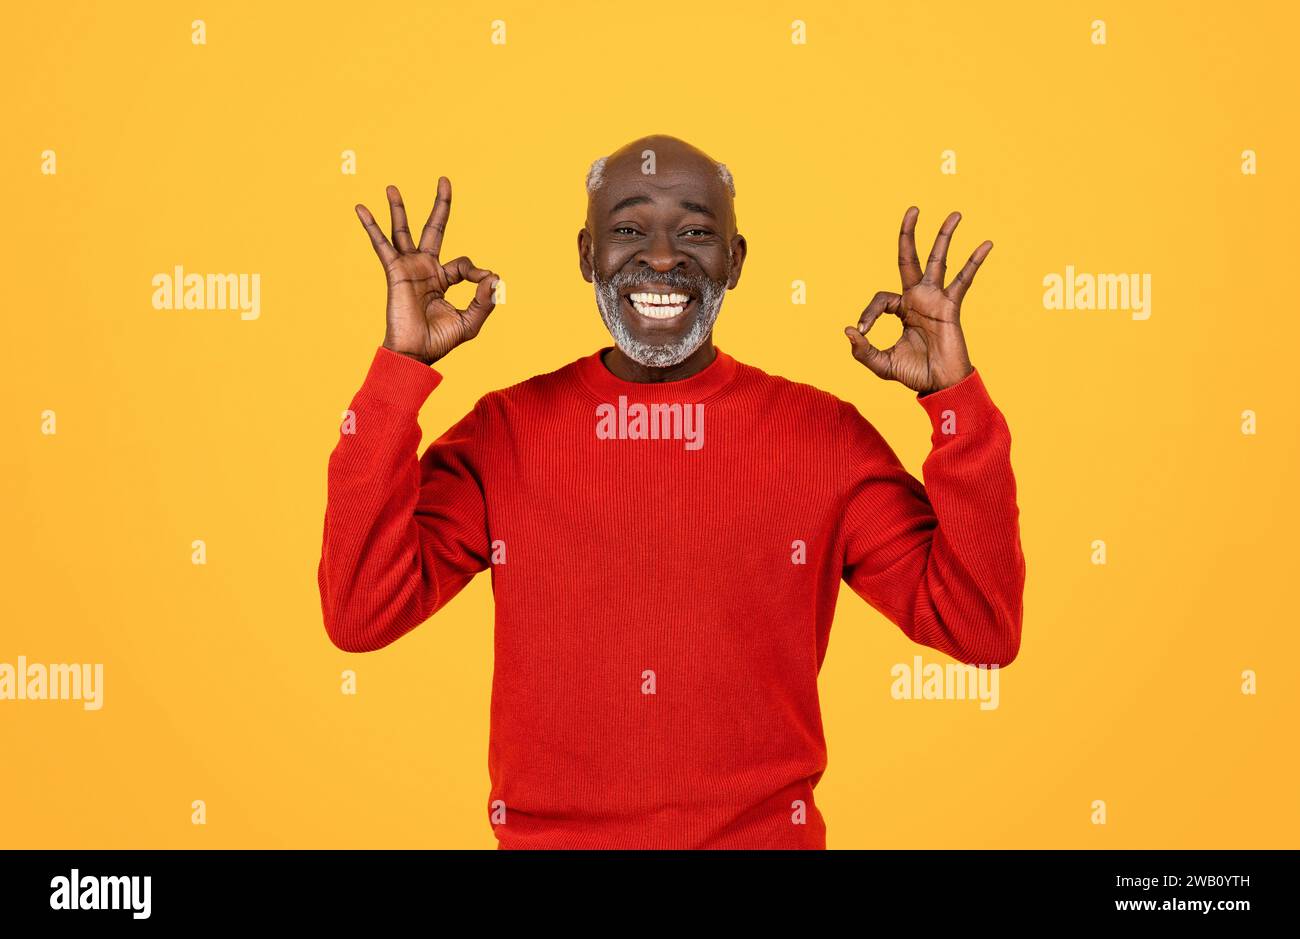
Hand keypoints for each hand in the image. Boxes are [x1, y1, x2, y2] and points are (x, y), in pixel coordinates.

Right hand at [355, 177, 499, 365]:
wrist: (415, 354)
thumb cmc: (439, 341)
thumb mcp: (470, 322)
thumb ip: (484, 300)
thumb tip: (495, 276)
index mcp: (444, 279)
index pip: (464, 263)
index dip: (477, 272)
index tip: (484, 282)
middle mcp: (426, 269)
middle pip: (434, 229)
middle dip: (440, 205)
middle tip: (444, 180)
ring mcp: (410, 268)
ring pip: (404, 231)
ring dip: (399, 209)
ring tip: (392, 187)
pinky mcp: (396, 271)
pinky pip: (382, 245)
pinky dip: (372, 227)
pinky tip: (361, 209)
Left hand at [844, 207, 991, 394]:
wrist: (939, 386)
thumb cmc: (913, 374)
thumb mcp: (880, 364)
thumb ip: (862, 350)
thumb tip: (848, 330)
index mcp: (901, 309)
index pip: (881, 300)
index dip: (868, 313)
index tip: (863, 330)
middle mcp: (918, 299)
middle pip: (910, 259)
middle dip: (909, 234)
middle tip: (912, 210)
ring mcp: (935, 300)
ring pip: (939, 261)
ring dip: (945, 236)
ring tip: (955, 214)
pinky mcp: (950, 306)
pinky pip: (964, 280)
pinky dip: (974, 262)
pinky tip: (985, 244)